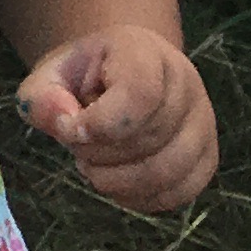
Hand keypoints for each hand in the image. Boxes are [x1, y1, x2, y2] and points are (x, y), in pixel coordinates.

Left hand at [19, 26, 218, 213]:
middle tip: (76, 146)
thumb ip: (42, 97)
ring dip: (119, 181)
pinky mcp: (207, 157)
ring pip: (168, 171)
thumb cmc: (84, 76)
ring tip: (91, 167)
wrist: (118, 76)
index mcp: (145, 52)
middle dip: (100, 153)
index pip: (140, 94)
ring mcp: (203, 122)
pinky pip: (180, 192)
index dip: (101, 123)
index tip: (69, 130)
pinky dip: (140, 198)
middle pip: (150, 138)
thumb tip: (63, 124)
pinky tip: (115, 183)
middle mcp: (186, 84)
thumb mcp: (51, 75)